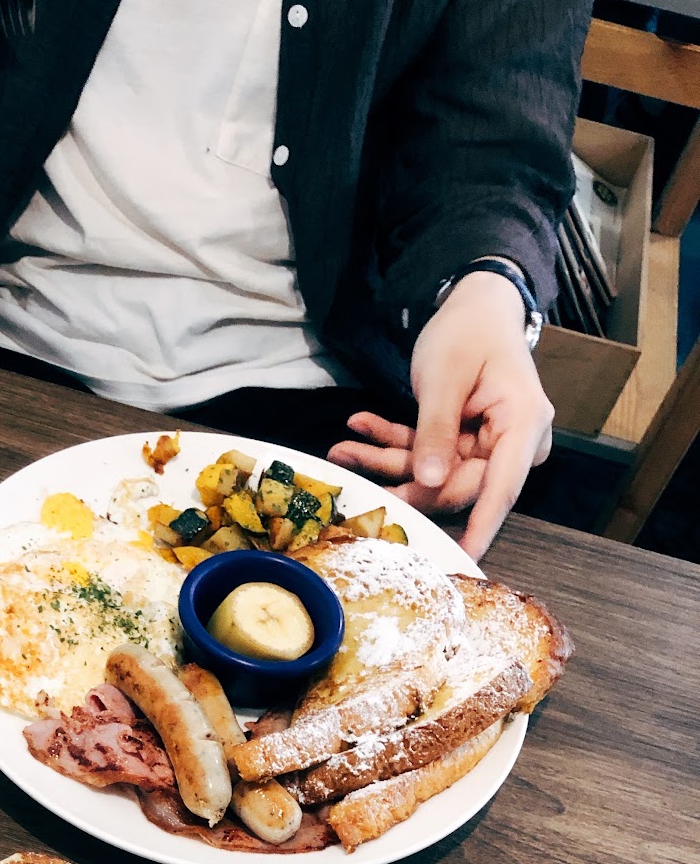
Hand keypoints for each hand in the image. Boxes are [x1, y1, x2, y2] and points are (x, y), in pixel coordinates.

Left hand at [327, 271, 553, 559]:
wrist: (476, 304)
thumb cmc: (468, 333)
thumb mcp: (445, 379)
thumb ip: (436, 431)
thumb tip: (428, 482)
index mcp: (522, 425)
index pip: (502, 488)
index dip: (481, 527)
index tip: (461, 559)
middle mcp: (510, 441)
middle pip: (457, 483)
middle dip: (404, 481)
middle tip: (352, 473)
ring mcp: (485, 441)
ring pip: (433, 470)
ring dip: (385, 457)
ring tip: (341, 446)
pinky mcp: (462, 438)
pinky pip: (426, 450)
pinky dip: (393, 439)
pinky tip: (358, 426)